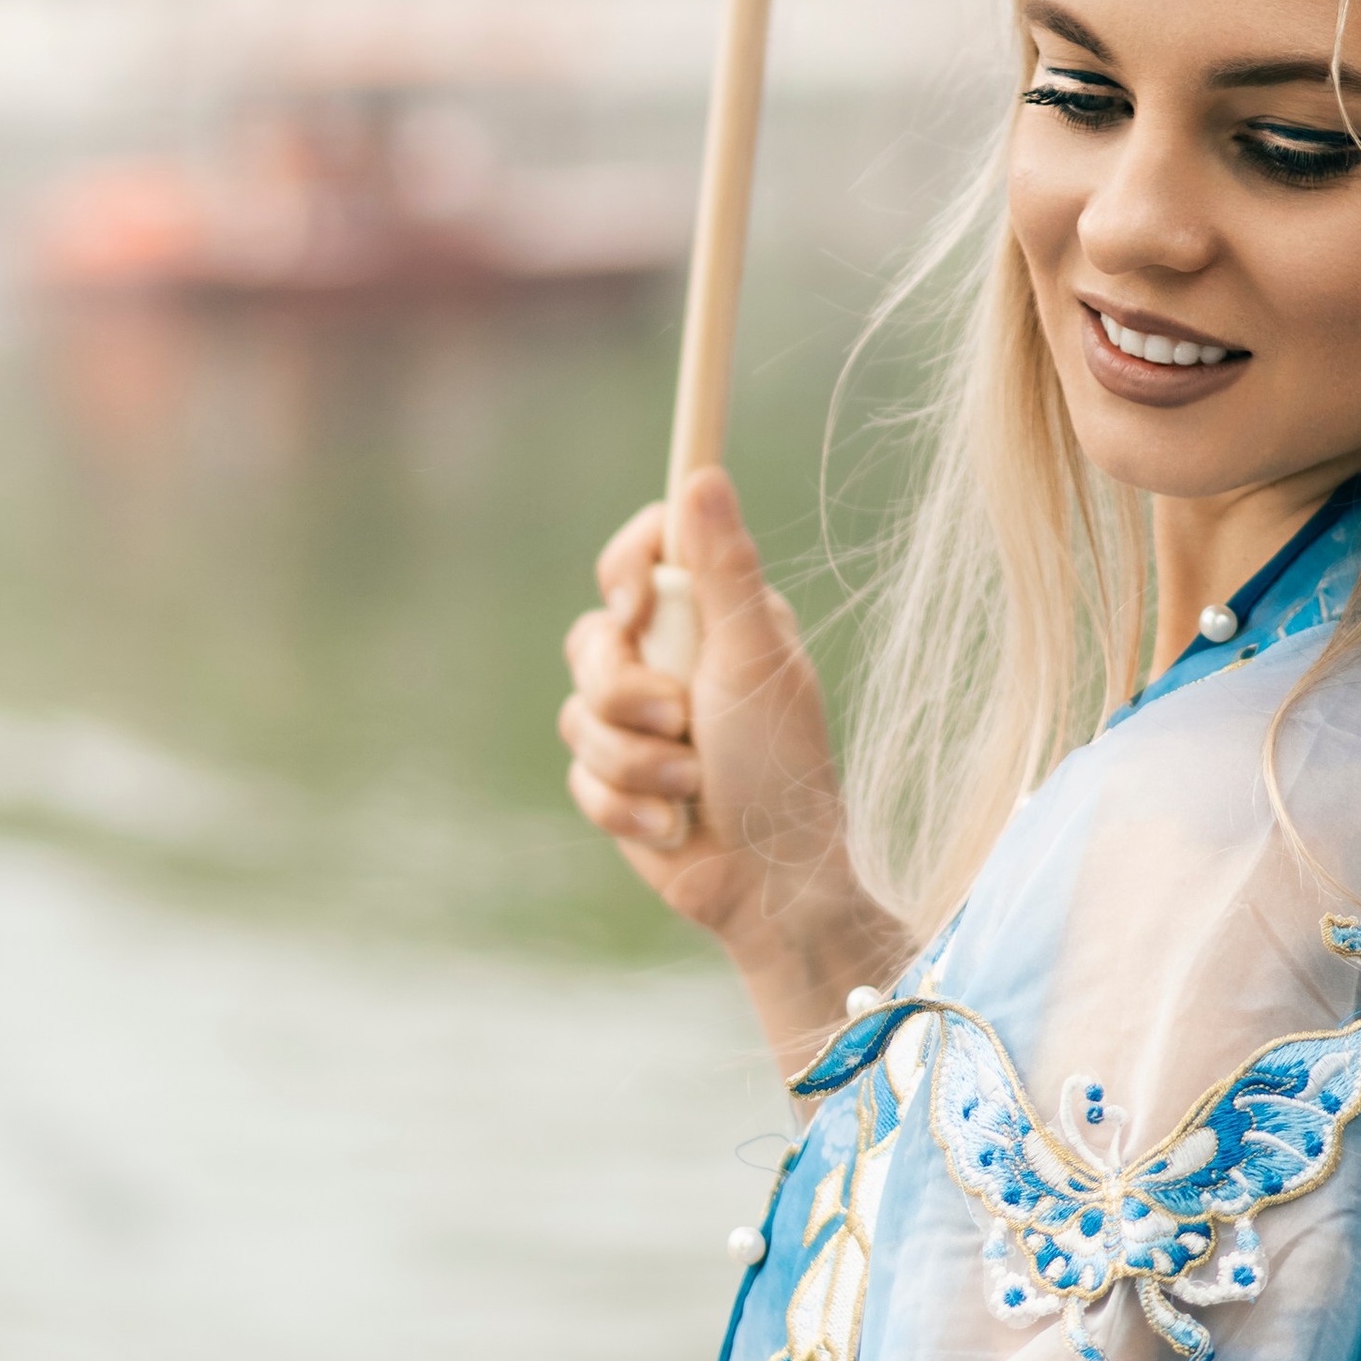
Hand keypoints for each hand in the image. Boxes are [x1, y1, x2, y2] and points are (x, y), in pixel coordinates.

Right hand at [560, 468, 899, 1074]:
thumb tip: (702, 474)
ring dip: (634, 758)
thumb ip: (724, 569)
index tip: (634, 601)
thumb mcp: (755, 657)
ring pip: (578, 710)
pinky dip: (626, 804)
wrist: (770, 886)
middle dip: (624, 688)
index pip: (646, 551)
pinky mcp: (616, 779)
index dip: (626, 568)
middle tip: (677, 717)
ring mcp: (640, 722)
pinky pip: (580, 774)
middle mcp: (675, 660)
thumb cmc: (782, 766)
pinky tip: (672, 823)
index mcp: (716, 617)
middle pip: (593, 634)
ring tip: (689, 783)